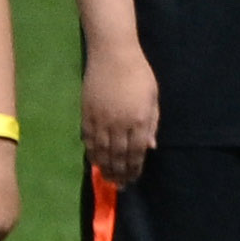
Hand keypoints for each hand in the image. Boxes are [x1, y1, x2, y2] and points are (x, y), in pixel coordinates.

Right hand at [84, 36, 162, 182]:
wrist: (113, 55)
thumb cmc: (139, 74)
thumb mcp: (153, 99)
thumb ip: (152, 123)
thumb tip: (149, 147)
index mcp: (139, 120)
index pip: (136, 151)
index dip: (135, 168)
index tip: (133, 179)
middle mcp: (119, 124)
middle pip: (118, 154)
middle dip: (119, 172)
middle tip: (119, 185)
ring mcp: (101, 119)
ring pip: (101, 149)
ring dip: (104, 165)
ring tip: (106, 178)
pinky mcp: (87, 113)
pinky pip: (88, 137)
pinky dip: (91, 150)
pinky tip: (93, 159)